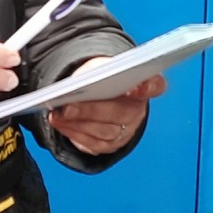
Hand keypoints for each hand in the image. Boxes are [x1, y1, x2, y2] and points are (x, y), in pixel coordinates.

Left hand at [48, 62, 162, 155]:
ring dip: (77, 123)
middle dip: (91, 110)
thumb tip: (75, 86)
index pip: (155, 86)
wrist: (100, 95)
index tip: (136, 87)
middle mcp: (139, 110)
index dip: (148, 87)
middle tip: (67, 107)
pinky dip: (74, 133)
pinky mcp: (111, 144)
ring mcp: (127, 130)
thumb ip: (95, 72)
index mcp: (144, 85)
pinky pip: (93, 144)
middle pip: (120, 113)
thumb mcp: (100, 67)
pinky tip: (59, 123)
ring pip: (104, 131)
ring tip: (57, 115)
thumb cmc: (101, 78)